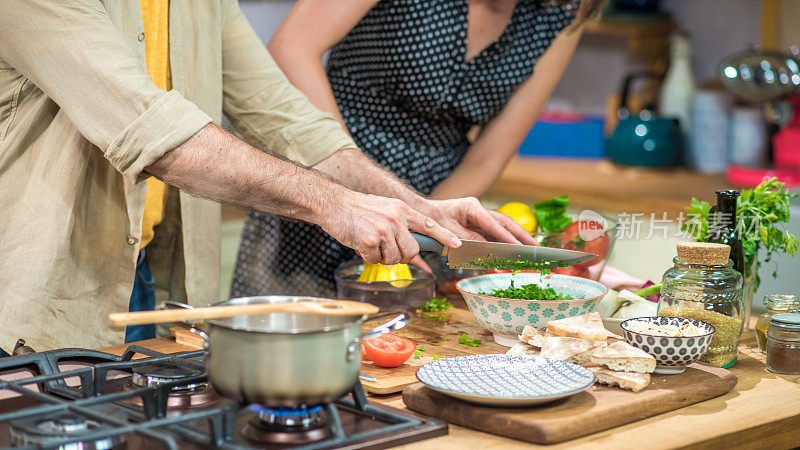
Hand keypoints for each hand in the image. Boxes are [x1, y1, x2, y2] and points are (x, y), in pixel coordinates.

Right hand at [318, 191, 461, 264]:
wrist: (334, 204)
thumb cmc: (358, 209)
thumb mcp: (386, 208)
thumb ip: (401, 223)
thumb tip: (413, 245)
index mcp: (402, 209)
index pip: (429, 223)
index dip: (443, 236)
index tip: (456, 244)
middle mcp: (396, 218)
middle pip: (412, 250)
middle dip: (402, 256)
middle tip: (387, 250)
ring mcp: (383, 229)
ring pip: (395, 258)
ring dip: (383, 257)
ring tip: (371, 244)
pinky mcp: (370, 239)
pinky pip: (376, 260)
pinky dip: (368, 257)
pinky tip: (360, 244)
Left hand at [415, 197, 538, 244]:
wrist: (424, 214)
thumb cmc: (433, 220)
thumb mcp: (447, 231)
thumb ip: (466, 240)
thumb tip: (485, 249)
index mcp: (471, 207)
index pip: (493, 224)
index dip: (507, 237)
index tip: (518, 248)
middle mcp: (479, 209)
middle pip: (505, 222)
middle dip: (522, 235)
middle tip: (537, 247)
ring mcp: (480, 216)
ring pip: (504, 227)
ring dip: (518, 238)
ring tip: (532, 249)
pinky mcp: (479, 223)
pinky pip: (496, 233)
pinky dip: (506, 242)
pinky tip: (515, 251)